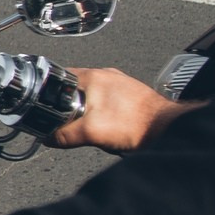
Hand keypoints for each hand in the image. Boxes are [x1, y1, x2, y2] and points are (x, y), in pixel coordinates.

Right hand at [50, 67, 184, 154]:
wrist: (167, 129)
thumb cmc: (137, 124)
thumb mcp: (91, 132)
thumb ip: (65, 135)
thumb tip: (49, 138)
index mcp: (93, 77)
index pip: (59, 78)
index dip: (49, 95)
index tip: (47, 108)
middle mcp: (107, 76)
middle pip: (75, 90)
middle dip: (70, 107)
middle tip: (75, 124)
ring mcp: (120, 85)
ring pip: (93, 97)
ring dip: (89, 113)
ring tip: (97, 128)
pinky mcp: (131, 96)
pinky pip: (109, 104)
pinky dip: (105, 115)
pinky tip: (112, 128)